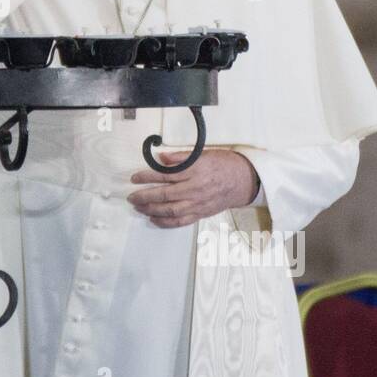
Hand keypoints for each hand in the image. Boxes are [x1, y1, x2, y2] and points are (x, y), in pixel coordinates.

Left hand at [128, 150, 259, 227]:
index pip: (165, 175)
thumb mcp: (203, 154)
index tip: (134, 178)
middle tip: (131, 196)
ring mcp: (198, 204)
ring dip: (151, 210)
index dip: (147, 177)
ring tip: (138, 207)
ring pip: (170, 211)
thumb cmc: (224, 164)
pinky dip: (165, 222)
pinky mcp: (201, 214)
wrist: (245, 181)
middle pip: (164, 195)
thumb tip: (160, 157)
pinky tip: (153, 219)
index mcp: (195, 171)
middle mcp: (196, 189)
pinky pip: (180, 221)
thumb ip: (180, 157)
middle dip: (144, 196)